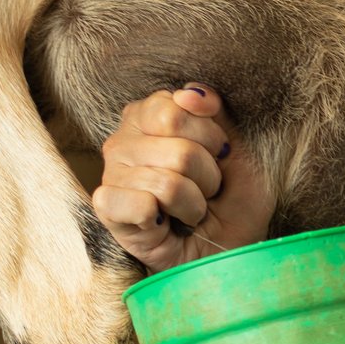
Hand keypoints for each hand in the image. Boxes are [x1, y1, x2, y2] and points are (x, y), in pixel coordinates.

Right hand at [91, 85, 272, 271]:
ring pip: (168, 181)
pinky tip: (166, 224)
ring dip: (194, 203)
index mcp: (149, 115)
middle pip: (179, 149)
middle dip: (208, 176)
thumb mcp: (238, 149)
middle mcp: (123, 139)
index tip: (219, 155)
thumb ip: (216, 112)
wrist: (228, 249)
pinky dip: (169, 219)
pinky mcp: (106, 207)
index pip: (175, 109)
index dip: (210, 137)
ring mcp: (111, 173)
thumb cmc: (231, 200)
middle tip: (206, 190)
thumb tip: (191, 94)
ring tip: (190, 210)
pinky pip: (143, 204)